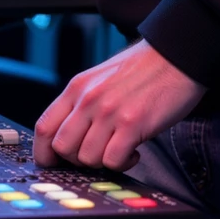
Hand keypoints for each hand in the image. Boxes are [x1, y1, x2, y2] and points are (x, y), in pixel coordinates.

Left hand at [34, 40, 205, 172]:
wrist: (176, 55)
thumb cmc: (142, 69)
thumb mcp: (101, 79)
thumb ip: (82, 103)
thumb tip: (67, 138)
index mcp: (77, 87)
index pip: (44, 127)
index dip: (43, 152)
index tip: (54, 162)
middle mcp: (89, 98)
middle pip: (62, 147)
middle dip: (77, 160)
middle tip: (97, 153)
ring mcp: (109, 111)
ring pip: (86, 158)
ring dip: (103, 161)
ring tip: (119, 148)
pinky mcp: (132, 123)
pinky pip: (113, 161)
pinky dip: (123, 163)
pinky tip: (133, 150)